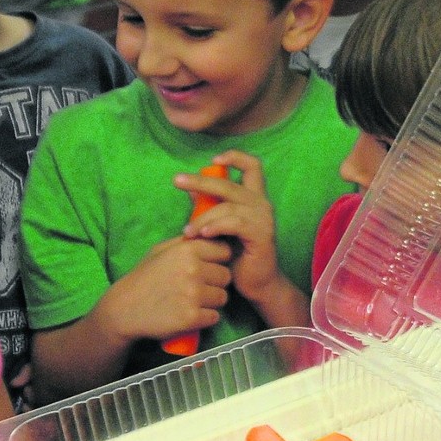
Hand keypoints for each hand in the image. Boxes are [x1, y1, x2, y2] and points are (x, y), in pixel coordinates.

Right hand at [100, 233, 231, 344]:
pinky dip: (204, 318)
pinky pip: (214, 317)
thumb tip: (210, 235)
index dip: (217, 261)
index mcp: (187, 250)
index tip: (206, 268)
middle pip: (226, 276)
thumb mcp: (160, 250)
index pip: (224, 251)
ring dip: (211, 302)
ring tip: (191, 301)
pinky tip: (188, 314)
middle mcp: (192, 270)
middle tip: (196, 288)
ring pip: (222, 298)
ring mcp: (193, 294)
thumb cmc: (143, 278)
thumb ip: (186, 242)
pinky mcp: (191, 317)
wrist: (124, 309)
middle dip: (214, 282)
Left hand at [176, 152, 282, 305]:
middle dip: (200, 181)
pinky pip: (234, 223)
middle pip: (229, 183)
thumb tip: (190, 189)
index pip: (252, 166)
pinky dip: (216, 226)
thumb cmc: (238, 255)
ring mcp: (263, 219)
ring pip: (227, 206)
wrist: (257, 284)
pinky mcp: (262, 235)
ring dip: (202, 218)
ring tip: (187, 232)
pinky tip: (202, 235)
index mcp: (253, 198)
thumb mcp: (221, 227)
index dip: (234, 157)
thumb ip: (209, 207)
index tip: (213, 160)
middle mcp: (261, 204)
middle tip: (177, 180)